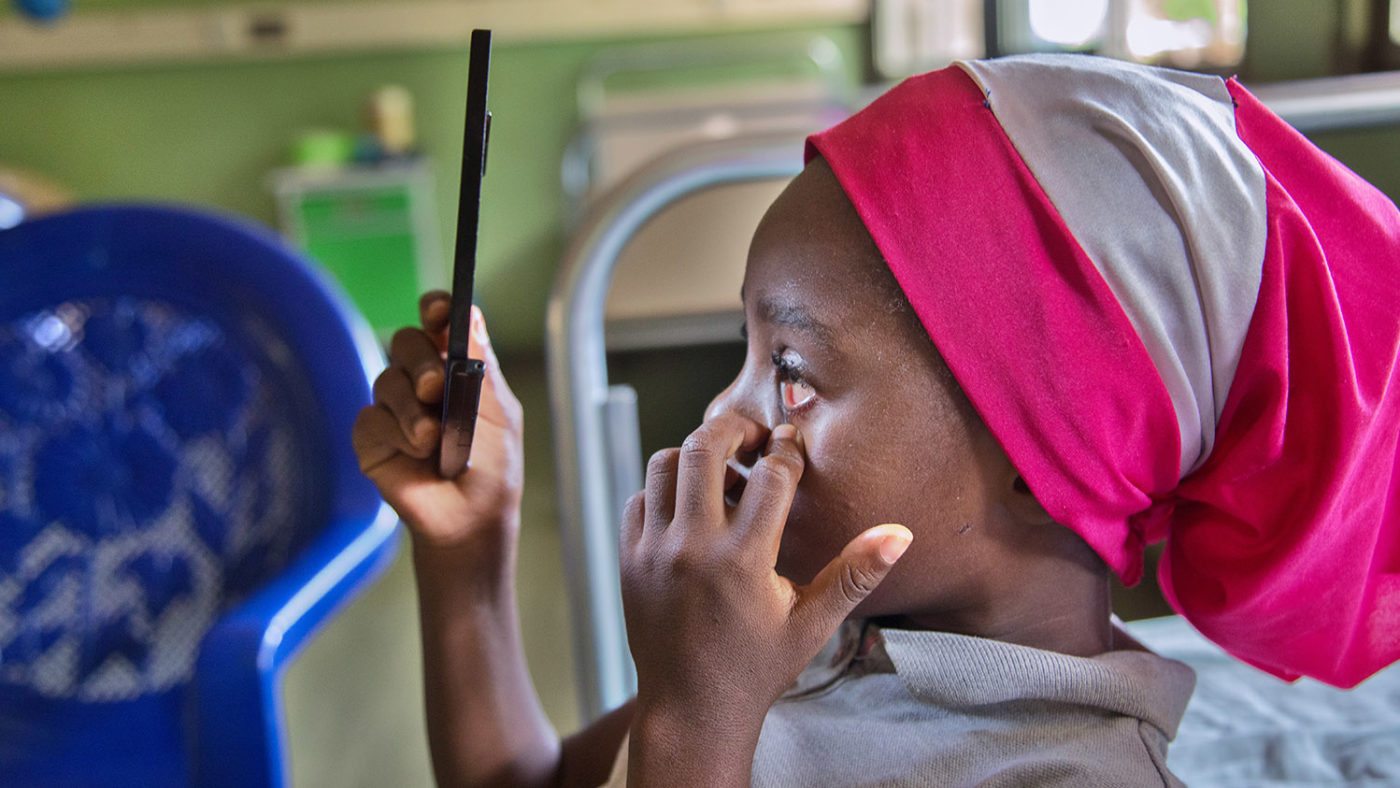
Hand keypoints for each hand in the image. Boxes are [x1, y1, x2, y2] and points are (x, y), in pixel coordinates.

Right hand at [352, 292, 523, 550]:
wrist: (470, 520)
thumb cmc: (491, 469)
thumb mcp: (498, 415)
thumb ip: (481, 366)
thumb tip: (471, 314)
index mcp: (457, 368)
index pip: (440, 324)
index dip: (436, 309)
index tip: (438, 310)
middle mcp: (422, 381)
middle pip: (407, 341)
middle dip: (420, 361)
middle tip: (433, 388)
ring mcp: (395, 408)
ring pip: (386, 378)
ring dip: (411, 409)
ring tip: (432, 441)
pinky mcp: (373, 437)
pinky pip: (370, 417)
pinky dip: (394, 433)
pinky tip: (415, 453)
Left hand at [619, 414, 910, 781]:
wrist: (692, 711)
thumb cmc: (757, 668)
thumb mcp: (813, 622)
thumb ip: (855, 573)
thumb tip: (900, 533)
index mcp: (743, 560)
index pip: (770, 474)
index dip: (787, 450)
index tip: (793, 445)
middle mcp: (692, 548)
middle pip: (705, 447)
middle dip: (735, 430)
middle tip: (755, 438)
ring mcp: (653, 551)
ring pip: (666, 464)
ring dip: (696, 456)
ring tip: (723, 471)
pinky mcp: (629, 559)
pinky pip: (640, 497)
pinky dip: (665, 489)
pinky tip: (692, 505)